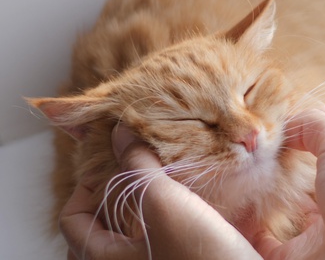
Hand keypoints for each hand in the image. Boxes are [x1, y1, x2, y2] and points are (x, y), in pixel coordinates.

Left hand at [59, 124, 261, 259]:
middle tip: (132, 165)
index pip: (72, 220)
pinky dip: (170, 208)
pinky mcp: (183, 257)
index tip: (108, 164)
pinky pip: (164, 230)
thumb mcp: (164, 205)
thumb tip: (120, 131)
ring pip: (136, 225)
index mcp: (108, 259)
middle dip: (116, 190)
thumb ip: (138, 166)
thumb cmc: (199, 256)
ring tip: (161, 172)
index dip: (83, 187)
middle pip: (103, 223)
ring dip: (145, 197)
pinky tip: (189, 192)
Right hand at [248, 107, 324, 259]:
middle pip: (302, 167)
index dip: (301, 120)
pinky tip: (237, 208)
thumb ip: (317, 124)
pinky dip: (247, 225)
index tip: (272, 114)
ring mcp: (318, 228)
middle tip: (252, 143)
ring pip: (283, 202)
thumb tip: (288, 123)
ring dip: (262, 188)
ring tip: (242, 170)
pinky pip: (263, 237)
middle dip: (278, 154)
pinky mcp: (296, 255)